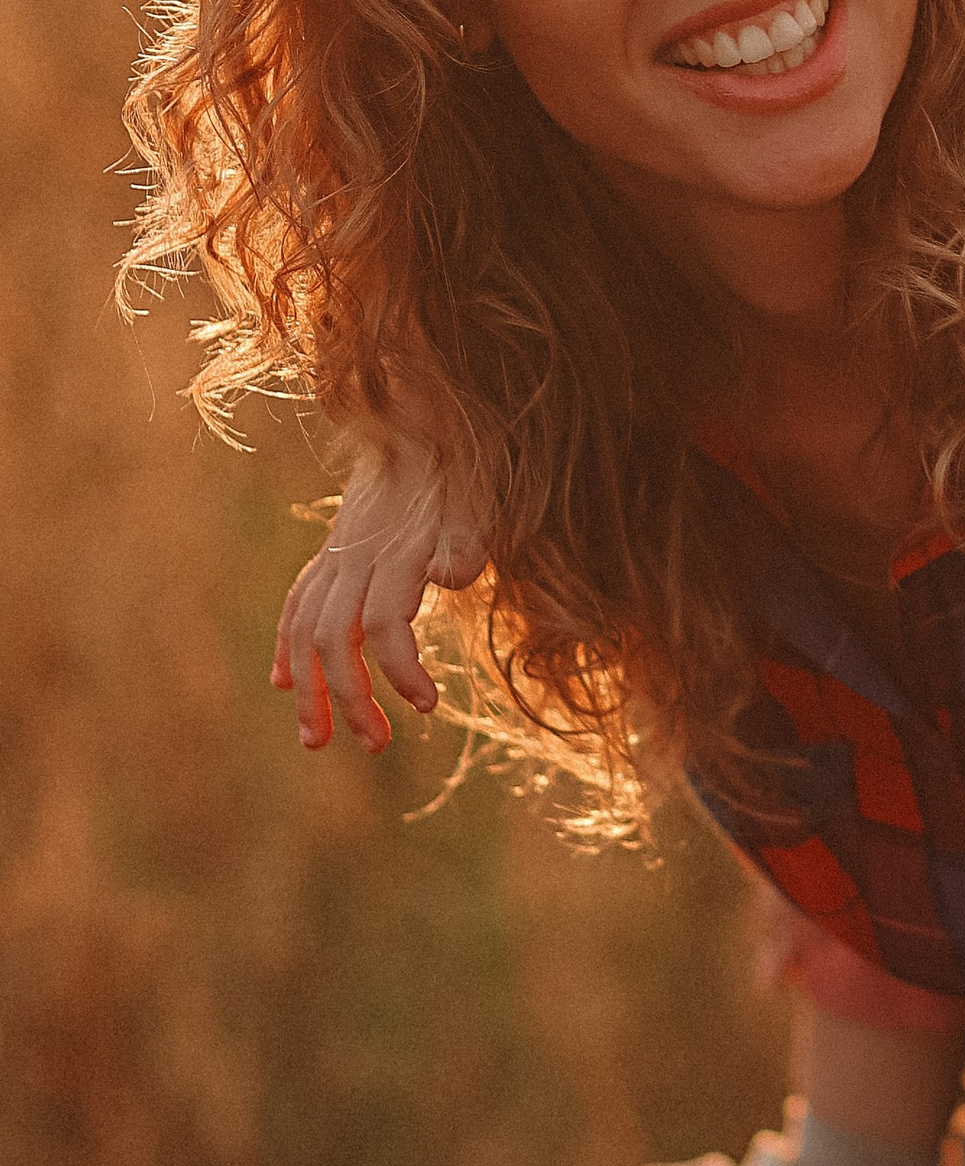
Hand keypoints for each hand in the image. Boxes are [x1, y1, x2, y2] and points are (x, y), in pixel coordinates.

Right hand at [272, 433, 486, 753]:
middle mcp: (355, 558)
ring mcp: (336, 557)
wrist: (425, 419)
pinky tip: (284, 684)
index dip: (402, 670)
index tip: (430, 706)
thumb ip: (466, 538)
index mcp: (394, 551)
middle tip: (376, 745)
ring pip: (305, 631)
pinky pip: (296, 606)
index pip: (384, 625)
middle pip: (336, 641)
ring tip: (316, 741)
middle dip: (350, 700)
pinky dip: (287, 647)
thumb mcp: (479, 499)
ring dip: (310, 690)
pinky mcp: (331, 554)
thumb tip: (452, 575)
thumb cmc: (462, 470)